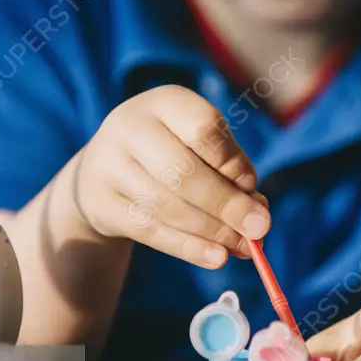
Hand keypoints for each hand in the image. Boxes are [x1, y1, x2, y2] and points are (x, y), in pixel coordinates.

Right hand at [72, 85, 268, 268]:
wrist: (103, 171)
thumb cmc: (170, 153)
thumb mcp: (199, 147)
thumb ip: (231, 173)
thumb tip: (258, 216)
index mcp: (166, 103)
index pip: (202, 127)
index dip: (231, 162)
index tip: (252, 187)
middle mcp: (131, 127)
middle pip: (183, 172)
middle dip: (227, 205)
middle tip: (260, 230)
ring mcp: (110, 164)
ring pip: (168, 206)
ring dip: (212, 232)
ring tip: (243, 248)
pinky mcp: (101, 203)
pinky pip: (150, 230)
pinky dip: (188, 247)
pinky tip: (216, 257)